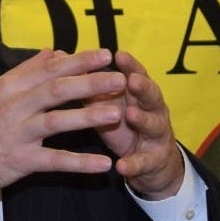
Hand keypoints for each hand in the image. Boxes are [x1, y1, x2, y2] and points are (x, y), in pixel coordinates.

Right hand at [0, 48, 127, 208]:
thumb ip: (26, 72)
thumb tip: (54, 52)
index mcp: (9, 87)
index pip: (49, 68)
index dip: (80, 61)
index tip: (106, 54)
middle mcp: (13, 107)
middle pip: (57, 89)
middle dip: (91, 82)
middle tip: (120, 78)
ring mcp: (16, 134)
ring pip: (58, 121)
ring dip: (89, 116)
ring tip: (117, 113)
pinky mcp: (19, 162)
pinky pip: (55, 161)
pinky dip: (80, 163)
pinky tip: (104, 165)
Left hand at [91, 50, 183, 200]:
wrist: (151, 162)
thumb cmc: (124, 124)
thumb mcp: (107, 104)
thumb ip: (91, 85)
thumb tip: (63, 57)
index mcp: (140, 94)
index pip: (137, 74)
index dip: (130, 65)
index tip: (119, 54)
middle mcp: (153, 110)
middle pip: (152, 95)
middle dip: (143, 87)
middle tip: (131, 81)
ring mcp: (156, 136)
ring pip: (153, 125)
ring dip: (142, 119)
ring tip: (130, 115)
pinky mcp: (153, 161)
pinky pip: (143, 162)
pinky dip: (133, 164)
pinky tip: (121, 166)